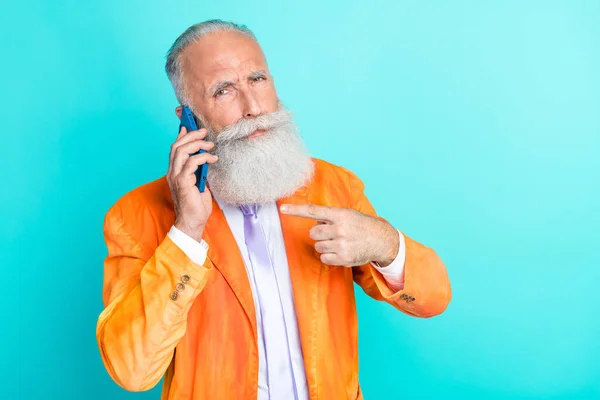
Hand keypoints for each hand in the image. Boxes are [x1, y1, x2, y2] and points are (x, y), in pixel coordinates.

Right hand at [167, 125, 218, 241]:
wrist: (193, 222)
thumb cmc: (196, 205)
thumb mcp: (199, 182)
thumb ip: (199, 169)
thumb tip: (205, 157)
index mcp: (175, 171)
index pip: (175, 148)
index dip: (181, 135)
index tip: (189, 126)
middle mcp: (172, 172)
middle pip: (177, 146)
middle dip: (191, 135)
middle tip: (204, 132)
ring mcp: (176, 177)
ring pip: (181, 151)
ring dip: (197, 144)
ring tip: (210, 145)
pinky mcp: (182, 182)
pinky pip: (191, 163)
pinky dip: (202, 157)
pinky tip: (212, 159)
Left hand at [280, 203, 398, 266]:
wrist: (380, 240)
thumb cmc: (361, 225)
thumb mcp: (348, 214)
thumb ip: (330, 216)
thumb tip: (313, 221)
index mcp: (340, 215)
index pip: (313, 211)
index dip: (296, 210)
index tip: (282, 209)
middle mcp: (340, 229)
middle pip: (313, 232)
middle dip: (319, 233)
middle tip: (332, 233)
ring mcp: (341, 245)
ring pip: (318, 246)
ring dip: (324, 244)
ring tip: (339, 242)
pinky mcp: (343, 258)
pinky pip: (324, 258)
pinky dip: (329, 256)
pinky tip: (340, 251)